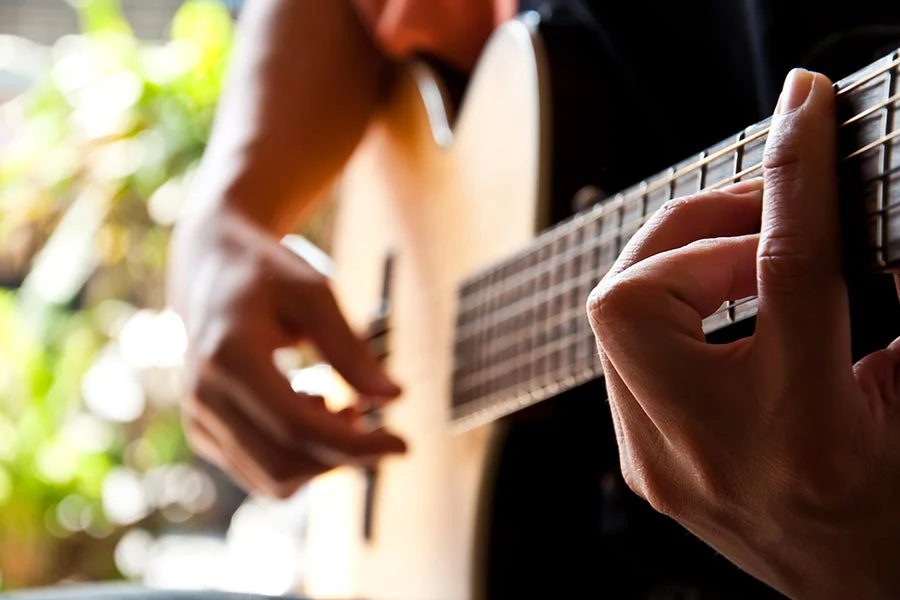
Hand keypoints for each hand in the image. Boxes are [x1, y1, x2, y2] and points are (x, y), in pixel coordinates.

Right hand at [167, 204, 405, 498]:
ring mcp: (200, 420)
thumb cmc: (268, 276)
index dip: (355, 445)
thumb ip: (351, 348)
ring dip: (322, 458)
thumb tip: (393, 397)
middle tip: (376, 424)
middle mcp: (205, 396)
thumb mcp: (314, 294)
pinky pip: (262, 473)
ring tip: (338, 405)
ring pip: (273, 480)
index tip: (403, 444)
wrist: (210, 271)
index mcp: (229, 356)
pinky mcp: (205, 434)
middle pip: (285, 464)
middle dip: (343, 458)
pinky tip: (310, 407)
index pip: (296, 425)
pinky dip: (300, 456)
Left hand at [587, 68, 899, 597]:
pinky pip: (624, 358)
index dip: (795, 173)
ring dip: (677, 267)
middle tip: (763, 217)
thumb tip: (843, 217)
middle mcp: (713, 450)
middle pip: (641, 294)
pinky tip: (717, 315)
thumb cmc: (898, 505)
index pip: (786, 267)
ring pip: (616, 320)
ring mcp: (661, 464)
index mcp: (807, 428)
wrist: (864, 595)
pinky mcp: (642, 467)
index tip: (801, 108)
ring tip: (743, 263)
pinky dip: (667, 315)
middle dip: (696, 228)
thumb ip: (890, 302)